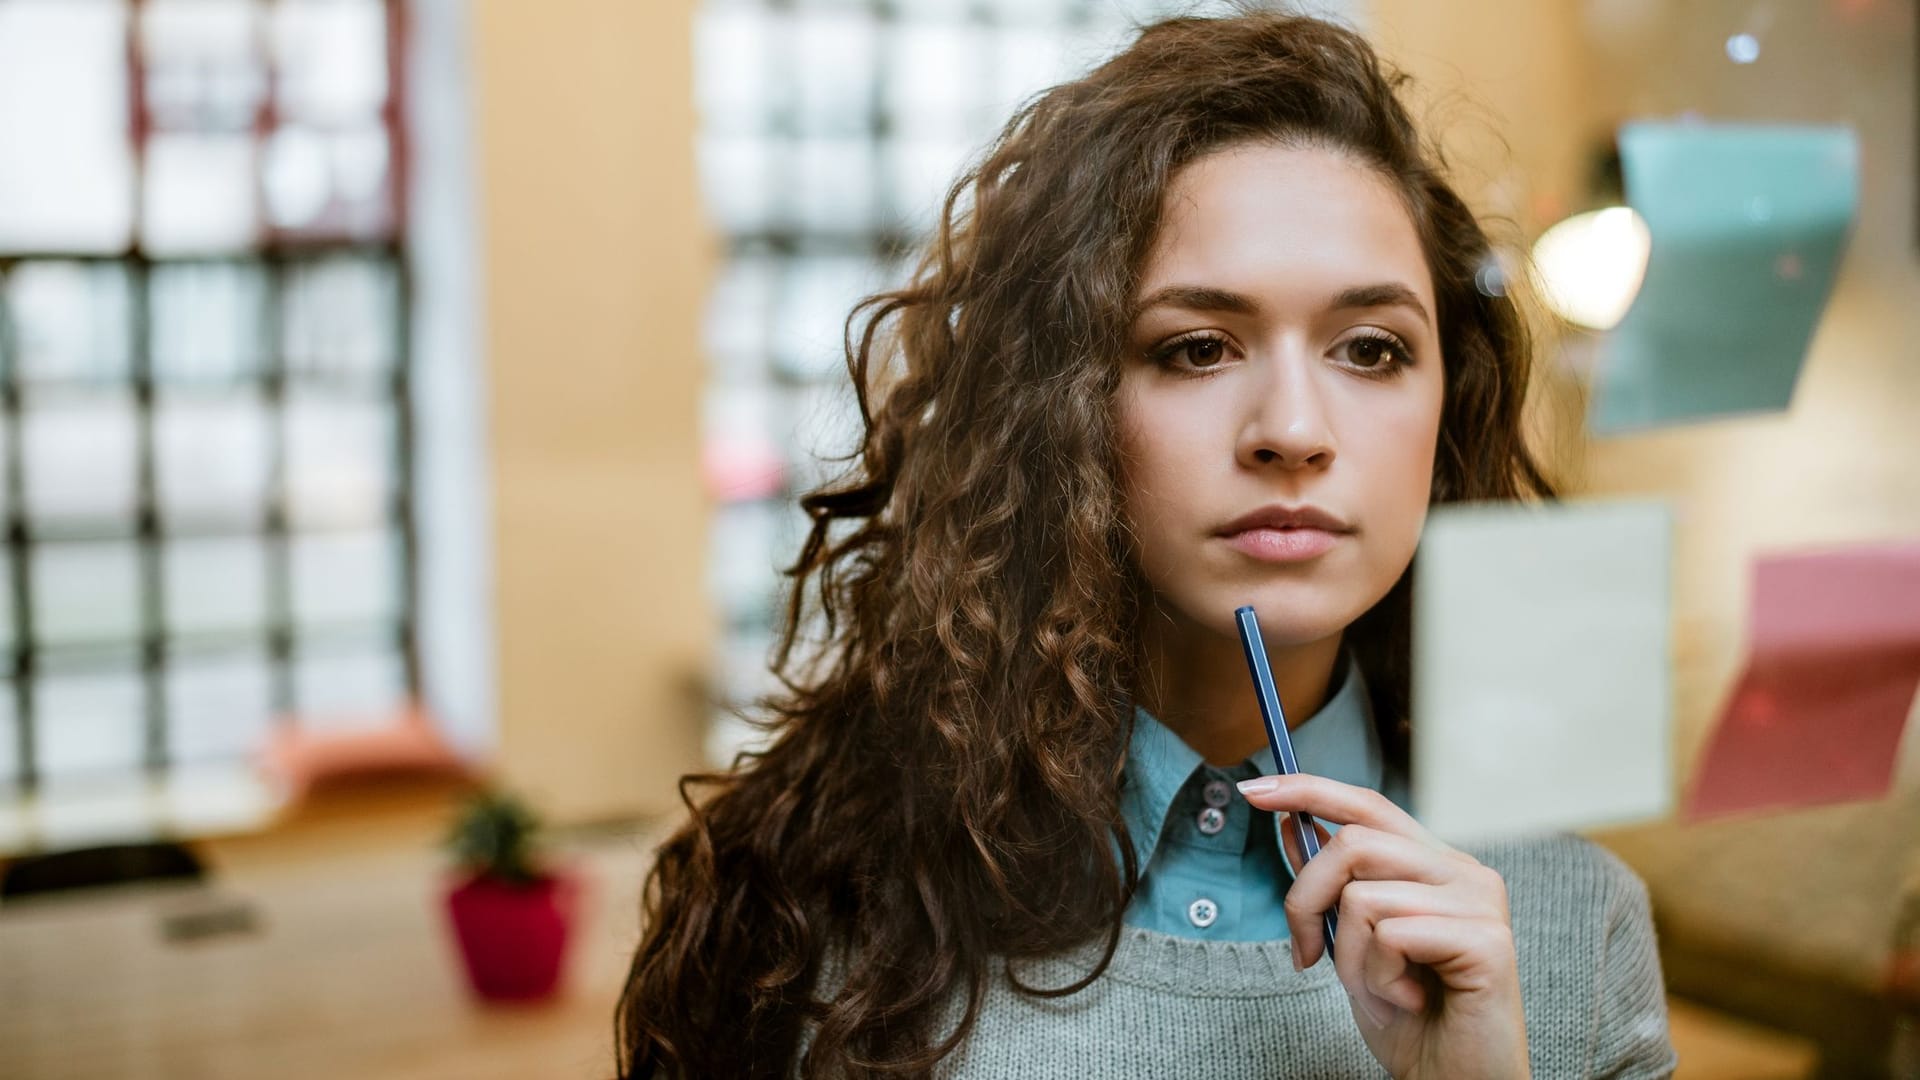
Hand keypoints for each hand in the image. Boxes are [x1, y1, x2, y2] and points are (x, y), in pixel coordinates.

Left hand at [1237, 773, 1529, 1079]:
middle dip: (1306, 900)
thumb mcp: (1353, 946)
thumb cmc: (1411, 1021)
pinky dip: (1378, 979)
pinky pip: (1390, 936)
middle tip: (1306, 955)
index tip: (1253, 790)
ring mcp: (1481, 902)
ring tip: (1379, 992)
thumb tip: (1289, 828)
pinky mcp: (1488, 940)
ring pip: (1363, 895)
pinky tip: (1407, 1002)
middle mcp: (1465, 872)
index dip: (1308, 790)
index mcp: (1436, 865)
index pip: (1368, 806)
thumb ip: (1332, 888)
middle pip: (1353, 844)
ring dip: (1349, 958)